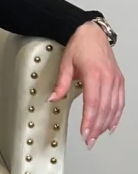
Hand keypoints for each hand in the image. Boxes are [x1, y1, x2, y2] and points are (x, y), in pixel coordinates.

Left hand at [49, 21, 124, 148]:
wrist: (92, 32)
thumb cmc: (79, 45)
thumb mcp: (65, 63)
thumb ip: (61, 83)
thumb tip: (53, 98)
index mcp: (94, 74)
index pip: (92, 103)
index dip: (89, 120)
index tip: (85, 133)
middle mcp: (107, 78)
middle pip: (104, 109)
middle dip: (96, 127)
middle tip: (89, 140)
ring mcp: (115, 80)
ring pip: (113, 107)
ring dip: (106, 124)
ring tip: (97, 136)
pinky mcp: (119, 81)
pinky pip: (120, 102)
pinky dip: (116, 115)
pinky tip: (111, 125)